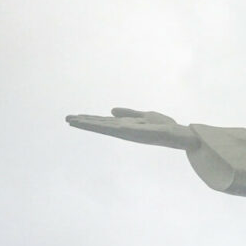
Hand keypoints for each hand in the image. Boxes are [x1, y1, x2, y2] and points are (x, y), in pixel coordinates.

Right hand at [66, 108, 198, 149]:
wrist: (178, 134)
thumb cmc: (164, 126)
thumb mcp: (144, 116)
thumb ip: (129, 113)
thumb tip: (111, 110)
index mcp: (126, 126)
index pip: (105, 123)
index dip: (90, 120)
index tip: (74, 117)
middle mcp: (125, 130)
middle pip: (101, 125)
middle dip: (84, 122)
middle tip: (66, 119)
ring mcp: (128, 132)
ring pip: (104, 127)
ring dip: (89, 124)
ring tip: (72, 121)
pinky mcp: (134, 132)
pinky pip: (116, 128)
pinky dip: (105, 126)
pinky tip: (93, 122)